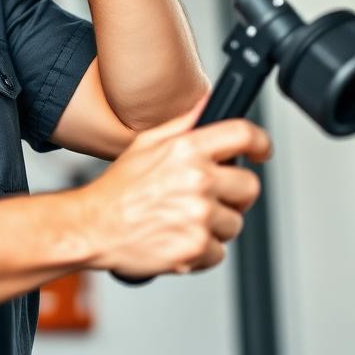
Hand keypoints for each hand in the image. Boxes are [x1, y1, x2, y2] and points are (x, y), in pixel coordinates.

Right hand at [76, 112, 270, 279]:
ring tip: (183, 219)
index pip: (244, 135)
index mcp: (187, 149)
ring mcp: (199, 216)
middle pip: (249, 186)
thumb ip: (184, 123)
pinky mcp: (196, 248)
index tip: (261, 151)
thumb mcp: (147, 142)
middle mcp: (197, 180)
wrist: (94, 227)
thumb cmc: (119, 188)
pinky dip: (202, 251)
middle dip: (233, 193)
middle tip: (208, 196)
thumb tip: (207, 103)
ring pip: (235, 223)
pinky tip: (178, 238)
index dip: (260, 143)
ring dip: (215, 225)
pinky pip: (220, 252)